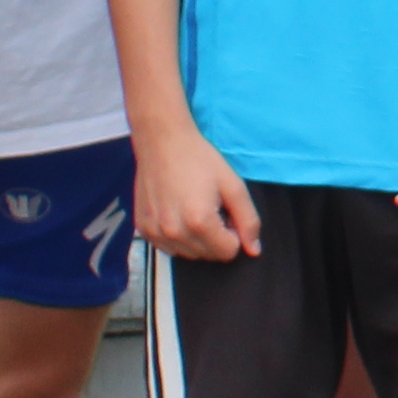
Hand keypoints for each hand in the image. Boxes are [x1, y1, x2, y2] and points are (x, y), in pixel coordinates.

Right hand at [137, 127, 261, 261]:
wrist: (162, 142)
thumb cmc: (199, 159)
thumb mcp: (233, 185)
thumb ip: (248, 220)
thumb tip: (254, 250)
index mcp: (199, 221)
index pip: (228, 252)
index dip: (233, 233)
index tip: (225, 211)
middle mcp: (174, 232)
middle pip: (209, 256)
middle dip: (216, 237)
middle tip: (211, 207)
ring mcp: (155, 233)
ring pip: (189, 255)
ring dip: (197, 240)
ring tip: (194, 208)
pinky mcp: (143, 229)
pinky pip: (169, 248)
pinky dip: (178, 237)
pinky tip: (177, 213)